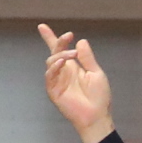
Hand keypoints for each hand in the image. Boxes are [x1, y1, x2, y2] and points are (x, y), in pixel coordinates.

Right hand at [36, 24, 114, 142]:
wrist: (96, 116)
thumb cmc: (98, 97)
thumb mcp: (96, 73)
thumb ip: (88, 58)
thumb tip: (81, 41)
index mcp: (73, 67)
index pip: (59, 50)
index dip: (50, 38)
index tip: (42, 27)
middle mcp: (63, 72)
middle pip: (54, 52)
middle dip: (58, 42)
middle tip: (68, 36)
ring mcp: (57, 81)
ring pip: (51, 62)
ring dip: (61, 54)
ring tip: (73, 54)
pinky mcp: (53, 91)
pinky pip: (49, 76)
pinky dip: (54, 67)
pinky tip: (62, 62)